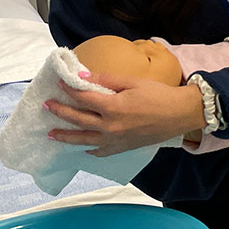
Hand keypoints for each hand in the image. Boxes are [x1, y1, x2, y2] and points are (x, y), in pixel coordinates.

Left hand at [46, 73, 205, 156]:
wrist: (180, 114)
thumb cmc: (159, 95)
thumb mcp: (133, 82)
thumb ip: (106, 80)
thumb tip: (83, 77)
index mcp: (113, 107)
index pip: (83, 98)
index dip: (69, 90)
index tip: (60, 84)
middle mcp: (110, 126)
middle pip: (78, 119)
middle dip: (60, 112)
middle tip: (47, 106)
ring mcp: (115, 140)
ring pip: (83, 140)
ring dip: (66, 136)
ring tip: (51, 134)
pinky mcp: (123, 148)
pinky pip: (100, 151)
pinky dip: (89, 150)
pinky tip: (83, 148)